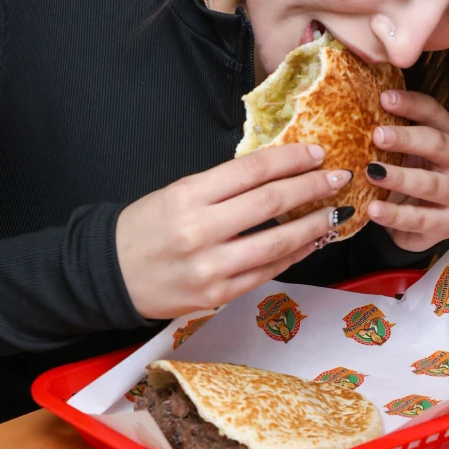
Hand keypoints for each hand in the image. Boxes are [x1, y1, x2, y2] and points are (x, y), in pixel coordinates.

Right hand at [115, 144, 353, 318]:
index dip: (290, 159)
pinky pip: (267, 272)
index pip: (251, 170)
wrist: (110, 273)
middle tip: (338, 177)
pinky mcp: (217, 295)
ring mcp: (211, 267)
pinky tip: (312, 241)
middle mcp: (200, 230)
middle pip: (269, 203)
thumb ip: (223, 186)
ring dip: (313, 225)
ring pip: (276, 243)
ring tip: (335, 212)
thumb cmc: (146, 226)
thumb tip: (276, 174)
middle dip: (311, 188)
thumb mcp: (177, 192)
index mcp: (188, 195)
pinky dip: (294, 255)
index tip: (316, 153)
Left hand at [365, 90, 448, 252]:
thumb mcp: (404, 152)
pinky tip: (373, 209)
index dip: (411, 104)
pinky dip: (395, 214)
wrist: (418, 224)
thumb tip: (355, 109)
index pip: (434, 113)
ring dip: (399, 177)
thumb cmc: (410, 175)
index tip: (384, 98)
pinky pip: (421, 219)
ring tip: (371, 173)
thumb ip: (390, 134)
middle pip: (437, 144)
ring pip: (430, 183)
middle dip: (406, 138)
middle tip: (377, 135)